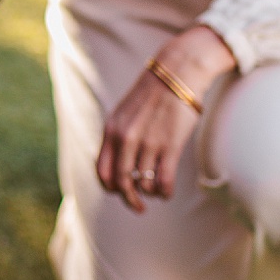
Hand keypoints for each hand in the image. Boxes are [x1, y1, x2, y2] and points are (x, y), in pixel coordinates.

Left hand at [96, 26, 235, 212]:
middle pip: (121, 183)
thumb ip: (118, 137)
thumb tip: (120, 167)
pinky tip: (167, 191)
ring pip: (144, 184)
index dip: (110, 188)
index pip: (102, 171)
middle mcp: (125, 138)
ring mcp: (147, 142)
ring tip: (157, 190)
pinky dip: (164, 192)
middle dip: (130, 199)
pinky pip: (163, 180)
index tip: (120, 192)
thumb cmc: (153, 94)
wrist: (178, 72)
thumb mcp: (125, 113)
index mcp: (111, 129)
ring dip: (150, 192)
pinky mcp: (169, 145)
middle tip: (139, 207)